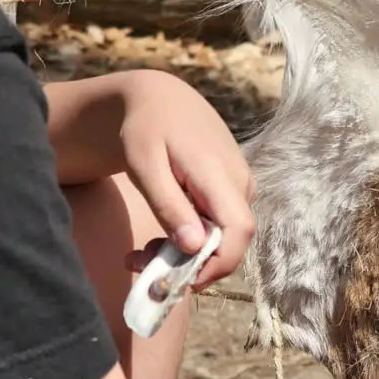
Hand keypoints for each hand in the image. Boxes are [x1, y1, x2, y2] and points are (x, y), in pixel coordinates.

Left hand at [112, 69, 255, 288]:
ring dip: (185, 252)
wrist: (159, 97)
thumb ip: (169, 205)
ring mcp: (238, 183)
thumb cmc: (145, 128)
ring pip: (222, 235)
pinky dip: (190, 236)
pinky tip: (160, 233)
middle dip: (189, 264)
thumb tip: (194, 246)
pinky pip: (218, 222)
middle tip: (140, 265)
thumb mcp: (144, 165)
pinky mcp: (231, 187)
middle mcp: (239, 180)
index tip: (182, 281)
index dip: (218, 264)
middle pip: (229, 240)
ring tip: (140, 251)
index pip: (239, 230)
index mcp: (219, 173)